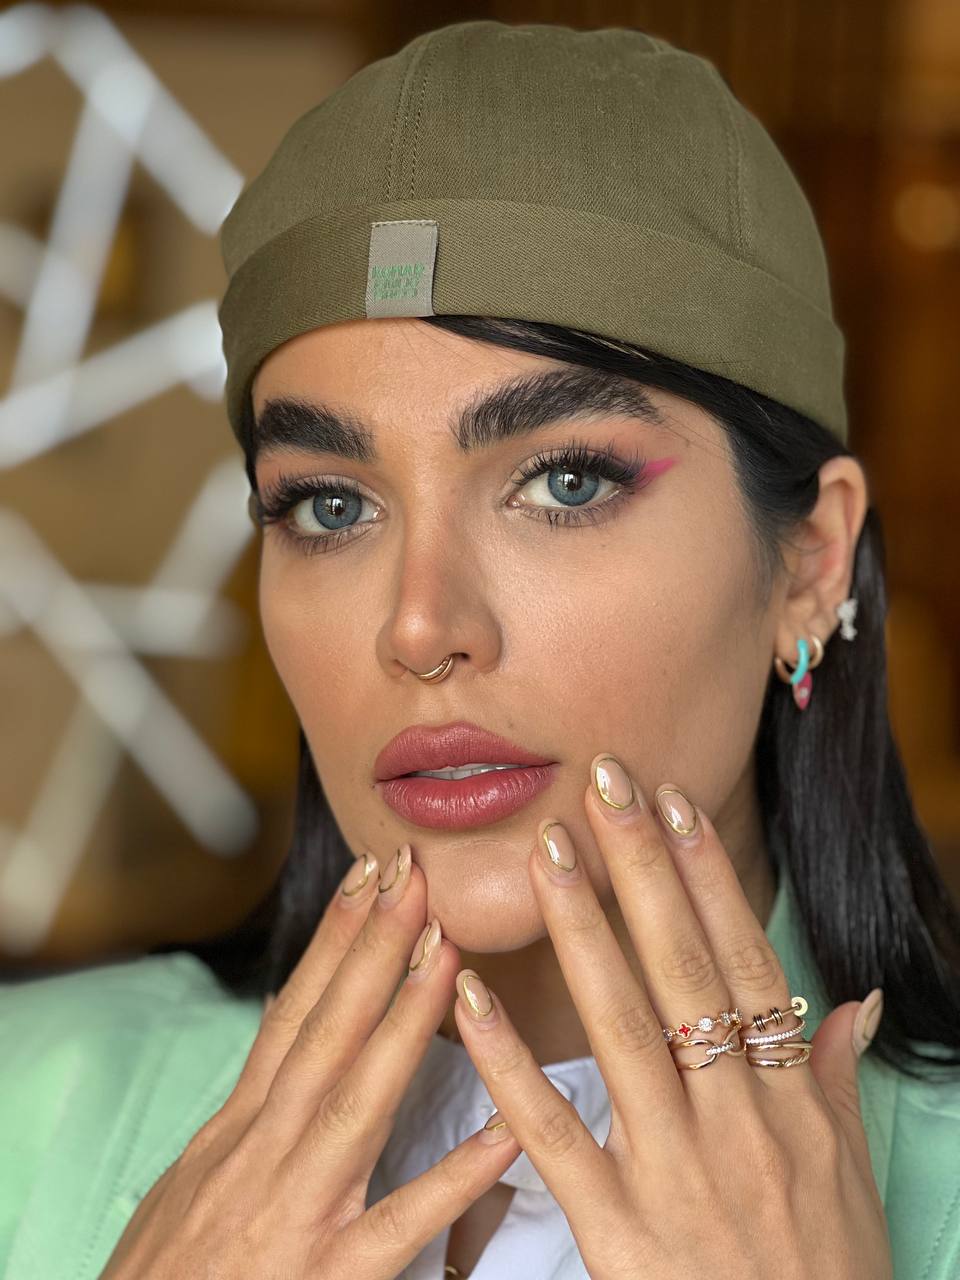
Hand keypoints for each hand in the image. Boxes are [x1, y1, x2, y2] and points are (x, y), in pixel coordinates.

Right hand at [99, 848, 521, 1278]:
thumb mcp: (189, 1180)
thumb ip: (244, 1105)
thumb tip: (280, 1018)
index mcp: (237, 1131)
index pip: (293, 1014)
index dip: (332, 941)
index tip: (368, 875)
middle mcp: (265, 1154)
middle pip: (327, 1033)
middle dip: (371, 949)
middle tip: (415, 875)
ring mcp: (297, 1212)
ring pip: (358, 1101)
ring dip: (404, 1024)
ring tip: (447, 955)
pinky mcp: (327, 1279)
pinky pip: (401, 1224)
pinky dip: (452, 1179)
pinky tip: (504, 1135)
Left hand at [451, 754, 893, 1278]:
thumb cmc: (826, 1277)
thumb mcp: (850, 1173)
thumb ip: (838, 1078)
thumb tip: (853, 998)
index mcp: (790, 1099)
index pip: (741, 959)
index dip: (706, 876)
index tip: (671, 802)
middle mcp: (735, 1118)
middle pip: (682, 968)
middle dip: (640, 869)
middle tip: (601, 783)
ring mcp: (675, 1168)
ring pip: (620, 1026)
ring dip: (580, 931)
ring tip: (545, 853)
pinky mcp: (617, 1226)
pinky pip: (554, 1131)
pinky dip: (508, 1061)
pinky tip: (469, 996)